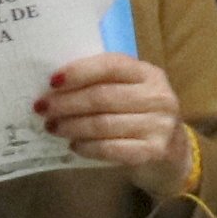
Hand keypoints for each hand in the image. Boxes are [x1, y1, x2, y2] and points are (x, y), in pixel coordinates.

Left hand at [39, 53, 188, 186]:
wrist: (175, 151)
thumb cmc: (141, 115)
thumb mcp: (131, 91)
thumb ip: (103, 83)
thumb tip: (55, 85)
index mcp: (150, 74)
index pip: (111, 66)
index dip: (79, 72)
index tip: (51, 82)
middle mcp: (159, 97)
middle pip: (102, 97)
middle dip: (66, 103)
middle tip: (42, 108)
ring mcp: (159, 125)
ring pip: (103, 124)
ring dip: (72, 126)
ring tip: (52, 127)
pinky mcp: (155, 151)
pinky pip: (112, 148)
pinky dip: (88, 147)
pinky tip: (74, 146)